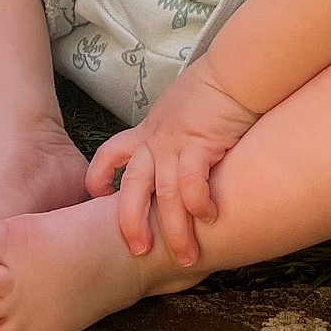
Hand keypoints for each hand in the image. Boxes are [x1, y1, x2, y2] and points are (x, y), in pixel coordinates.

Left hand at [84, 54, 258, 265]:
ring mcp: (175, 144)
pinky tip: (210, 217)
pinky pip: (191, 184)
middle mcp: (156, 141)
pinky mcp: (199, 145)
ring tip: (186, 257)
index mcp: (148, 132)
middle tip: (139, 250)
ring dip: (176, 230)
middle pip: (132, 186)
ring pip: (164, 195)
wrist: (232, 73)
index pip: (111, 152)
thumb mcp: (179, 109)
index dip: (100, 176)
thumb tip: (177, 151)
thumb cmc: (212, 90)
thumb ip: (172, 132)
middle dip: (131, 222)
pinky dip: (198, 204)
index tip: (99, 195)